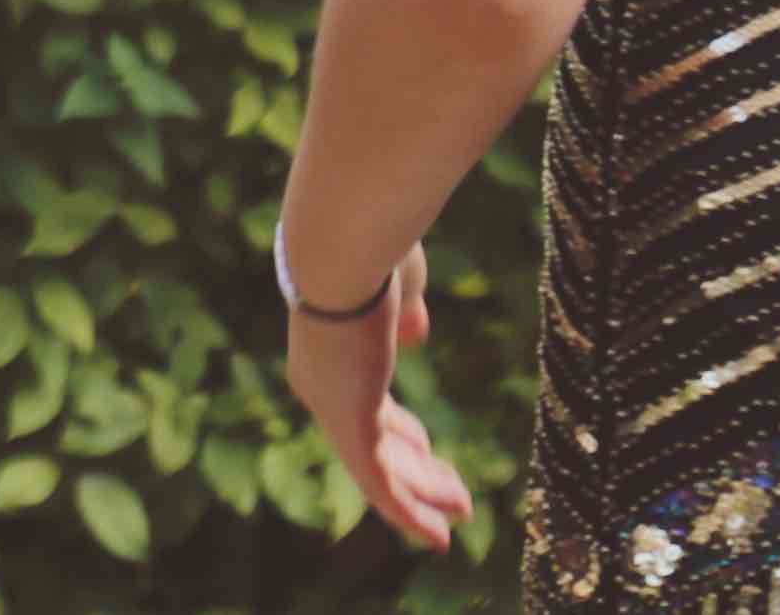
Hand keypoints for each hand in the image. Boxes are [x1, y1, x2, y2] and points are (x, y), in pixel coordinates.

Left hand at [286, 243, 471, 549]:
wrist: (345, 243)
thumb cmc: (373, 247)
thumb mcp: (396, 282)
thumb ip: (403, 311)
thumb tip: (413, 334)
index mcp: (328, 344)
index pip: (363, 399)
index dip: (397, 426)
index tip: (425, 442)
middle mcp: (318, 379)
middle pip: (370, 436)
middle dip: (414, 464)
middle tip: (453, 490)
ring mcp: (328, 401)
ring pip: (377, 464)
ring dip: (421, 493)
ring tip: (460, 513)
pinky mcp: (346, 418)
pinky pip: (377, 481)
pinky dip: (406, 512)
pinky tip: (436, 536)